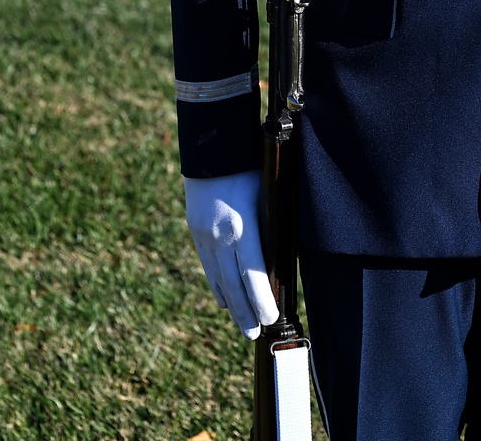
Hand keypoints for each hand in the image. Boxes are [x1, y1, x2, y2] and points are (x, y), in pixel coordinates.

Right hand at [183, 170, 278, 337]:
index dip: (261, 299)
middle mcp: (220, 235)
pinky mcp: (196, 230)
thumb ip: (273, 224)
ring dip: (231, 305)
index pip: (253, 272)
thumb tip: (284, 255)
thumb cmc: (251, 165)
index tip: (271, 318)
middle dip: (245, 312)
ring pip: (218, 278)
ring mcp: (204, 234)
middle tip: (254, 335)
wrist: (211, 146)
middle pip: (233, 283)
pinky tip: (224, 300)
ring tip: (243, 325)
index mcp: (242, 225)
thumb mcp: (269, 192)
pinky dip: (217, 285)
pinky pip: (207, 265)